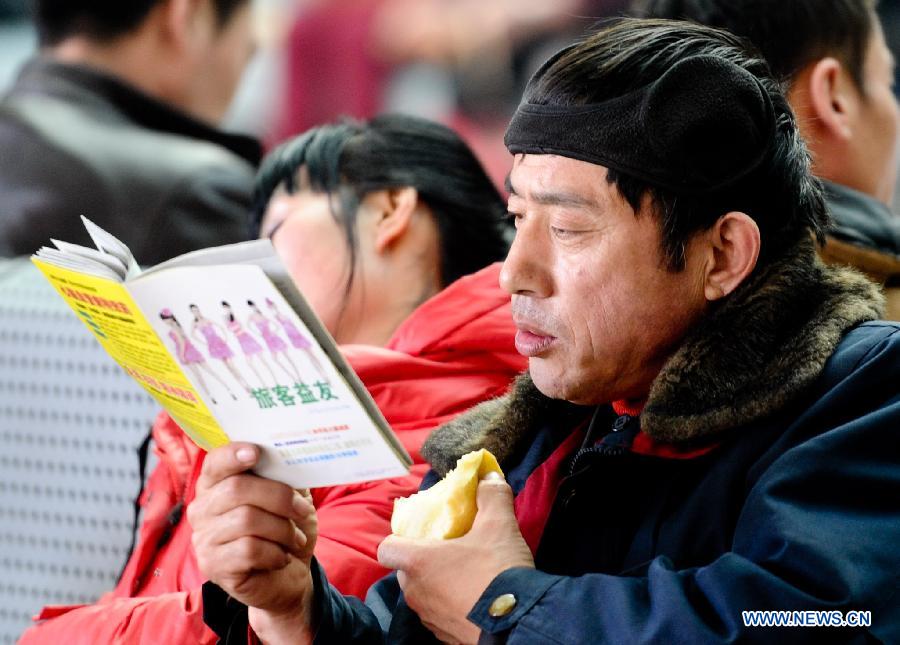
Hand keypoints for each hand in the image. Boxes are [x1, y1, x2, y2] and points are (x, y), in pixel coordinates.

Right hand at [188, 443, 316, 640]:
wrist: (289, 577)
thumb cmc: (285, 529)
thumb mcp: (290, 497)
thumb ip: (283, 475)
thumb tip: (289, 456)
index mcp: (217, 485)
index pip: (215, 463)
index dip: (232, 455)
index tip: (255, 453)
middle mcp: (203, 509)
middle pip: (236, 489)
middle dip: (279, 497)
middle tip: (302, 510)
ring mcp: (204, 538)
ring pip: (246, 520)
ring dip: (282, 529)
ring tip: (294, 538)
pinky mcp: (213, 566)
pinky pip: (248, 550)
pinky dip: (275, 553)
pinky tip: (282, 557)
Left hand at [377, 472, 533, 643]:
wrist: (518, 624)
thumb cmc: (498, 571)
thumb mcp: (499, 524)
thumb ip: (491, 496)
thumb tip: (489, 477)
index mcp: (417, 562)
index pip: (386, 549)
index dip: (400, 540)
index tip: (423, 536)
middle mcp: (415, 592)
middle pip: (406, 571)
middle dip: (424, 561)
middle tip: (451, 551)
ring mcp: (428, 618)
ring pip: (423, 594)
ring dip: (438, 585)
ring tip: (467, 575)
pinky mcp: (444, 638)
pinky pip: (440, 616)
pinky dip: (451, 607)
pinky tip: (475, 599)